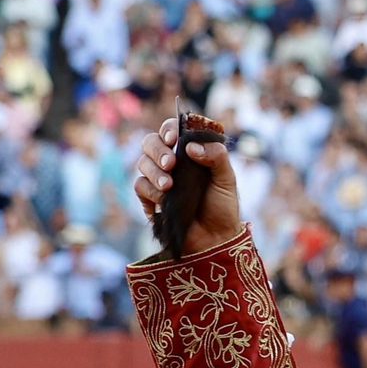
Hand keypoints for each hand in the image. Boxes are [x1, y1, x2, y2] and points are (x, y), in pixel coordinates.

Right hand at [132, 116, 240, 256]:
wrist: (215, 238)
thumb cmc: (222, 206)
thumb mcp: (227, 179)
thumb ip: (217, 157)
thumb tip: (191, 146)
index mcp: (189, 152)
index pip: (172, 130)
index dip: (169, 129)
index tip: (174, 139)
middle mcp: (171, 162)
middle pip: (150, 143)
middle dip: (158, 151)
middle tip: (170, 164)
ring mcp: (159, 179)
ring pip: (142, 163)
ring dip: (153, 172)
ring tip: (169, 186)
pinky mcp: (150, 198)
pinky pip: (139, 186)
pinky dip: (149, 192)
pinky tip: (162, 200)